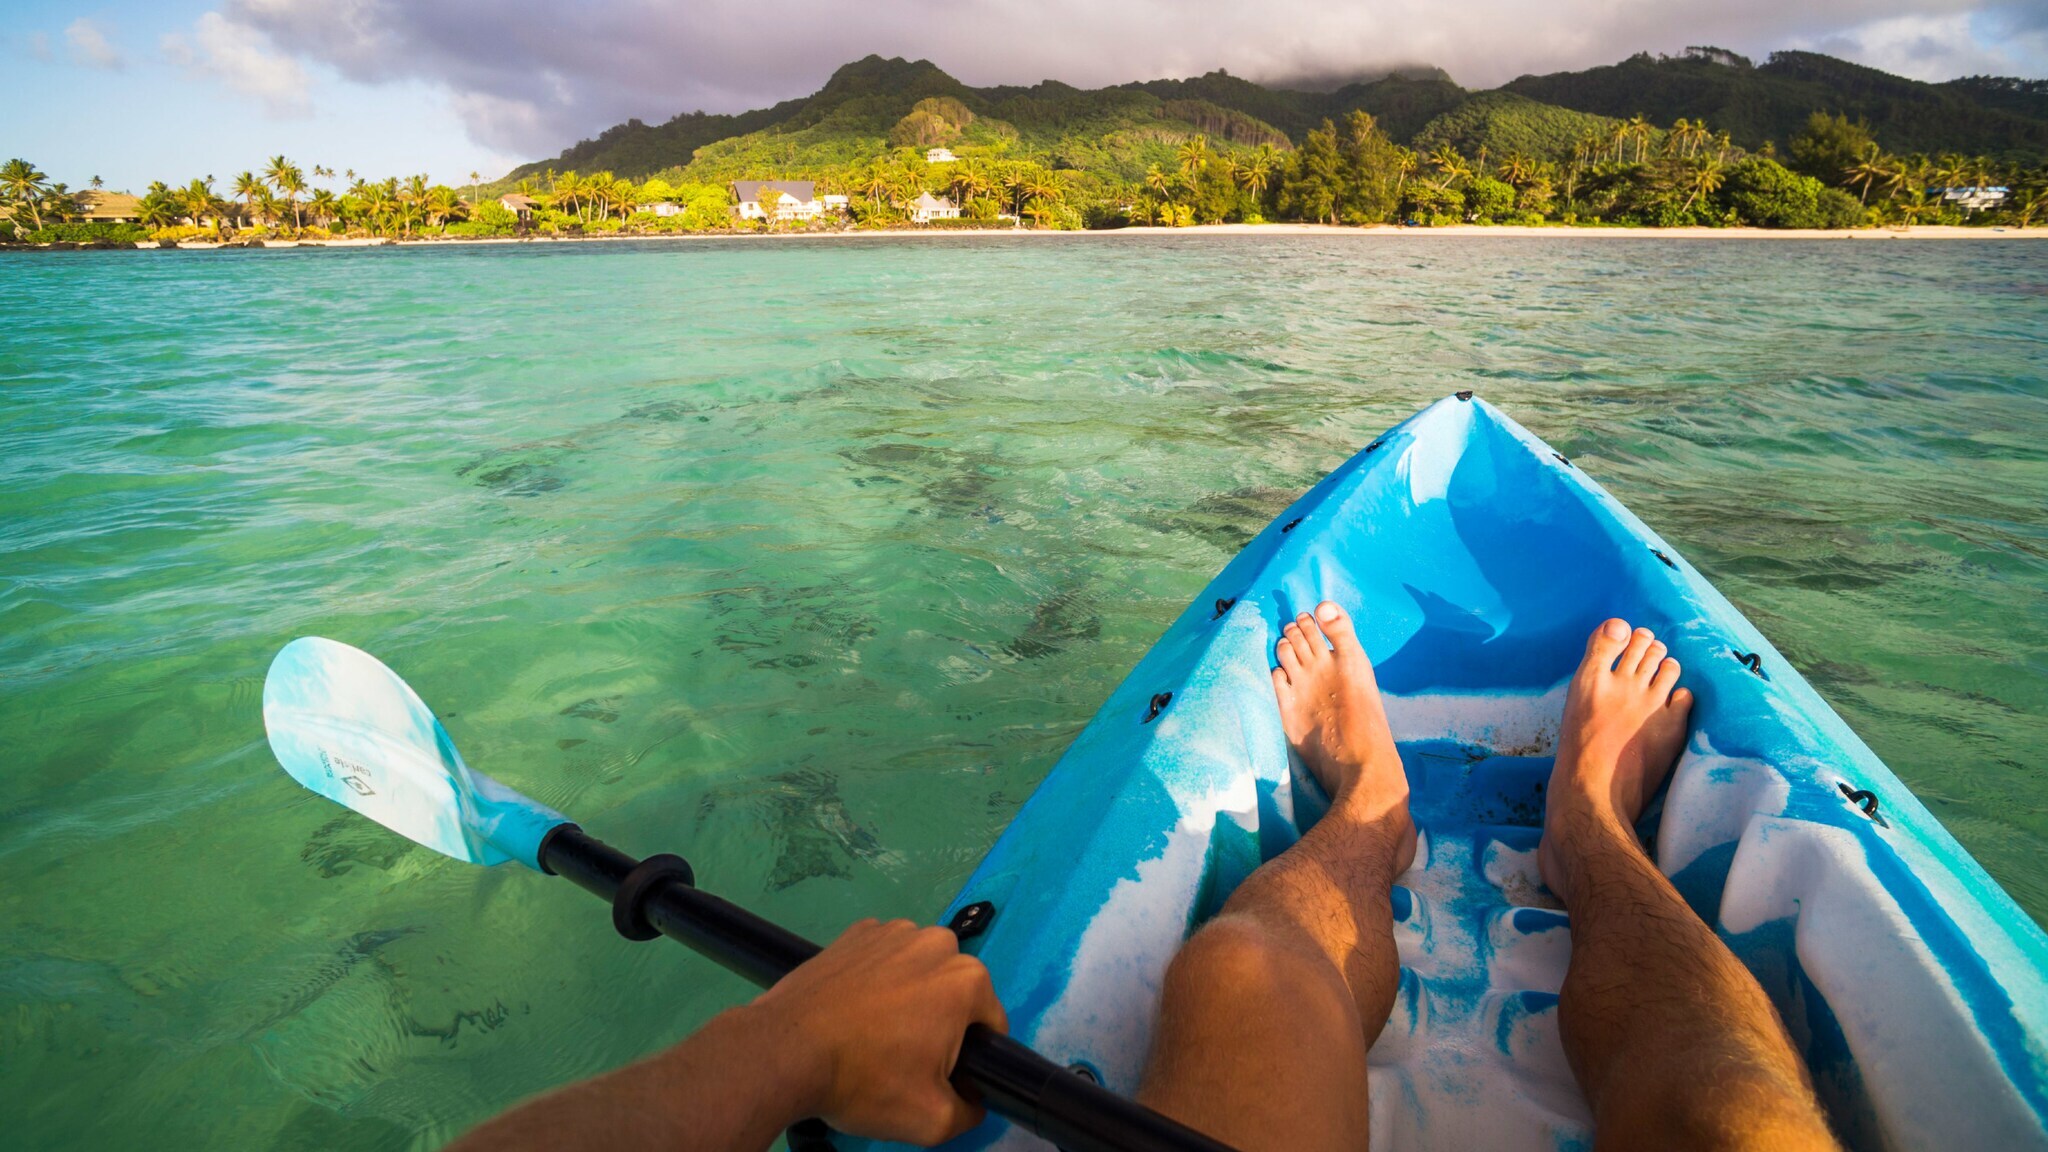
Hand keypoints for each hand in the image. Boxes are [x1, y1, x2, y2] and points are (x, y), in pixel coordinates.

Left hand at [745, 918, 1007, 1145]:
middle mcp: (937, 942)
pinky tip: (851, 1009)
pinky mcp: (854, 932)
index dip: (971, 1057)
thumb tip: (973, 1099)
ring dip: (908, 995)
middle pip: (954, 992)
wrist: (785, 1051)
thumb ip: (971, 1111)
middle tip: (902, 1058)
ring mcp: (892, 930)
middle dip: (939, 1022)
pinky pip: (881, 958)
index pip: (990, 1025)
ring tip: (871, 1033)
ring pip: (918, 971)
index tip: (937, 1076)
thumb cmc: (866, 1081)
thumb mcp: (933, 1120)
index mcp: (967, 979)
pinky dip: (875, 979)